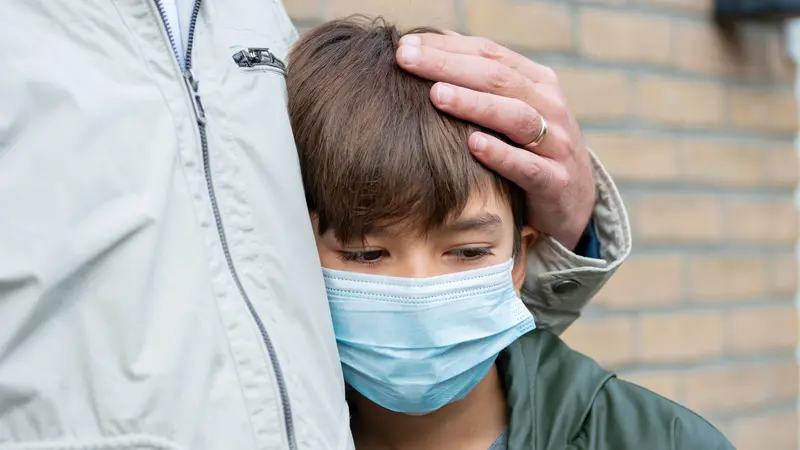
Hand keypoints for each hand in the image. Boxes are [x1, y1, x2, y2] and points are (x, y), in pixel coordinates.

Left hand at [396, 33, 595, 249]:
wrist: (575, 202)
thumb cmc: (531, 151)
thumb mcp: (512, 110)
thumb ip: (482, 82)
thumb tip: (437, 46)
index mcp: (536, 82)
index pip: (489, 54)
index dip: (447, 47)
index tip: (406, 45)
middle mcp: (549, 105)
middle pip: (497, 78)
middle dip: (449, 66)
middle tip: (406, 60)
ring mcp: (556, 144)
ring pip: (515, 117)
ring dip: (474, 104)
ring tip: (436, 95)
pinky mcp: (555, 181)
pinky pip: (527, 166)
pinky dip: (502, 154)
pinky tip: (472, 145)